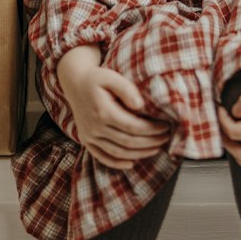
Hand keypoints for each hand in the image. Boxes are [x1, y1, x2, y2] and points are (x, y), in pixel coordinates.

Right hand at [57, 47, 170, 169]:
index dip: (152, 130)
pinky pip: (102, 157)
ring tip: (156, 148)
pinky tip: (132, 163)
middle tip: (166, 138)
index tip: (166, 126)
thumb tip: (140, 106)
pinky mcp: (86, 140)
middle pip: (128, 142)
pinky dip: (117, 163)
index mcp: (103, 111)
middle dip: (150, 142)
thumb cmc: (96, 78)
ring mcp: (89, 136)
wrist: (74, 82)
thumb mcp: (111, 76)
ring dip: (139, 154)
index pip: (133, 127)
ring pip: (117, 152)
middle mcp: (95, 127)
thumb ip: (126, 89)